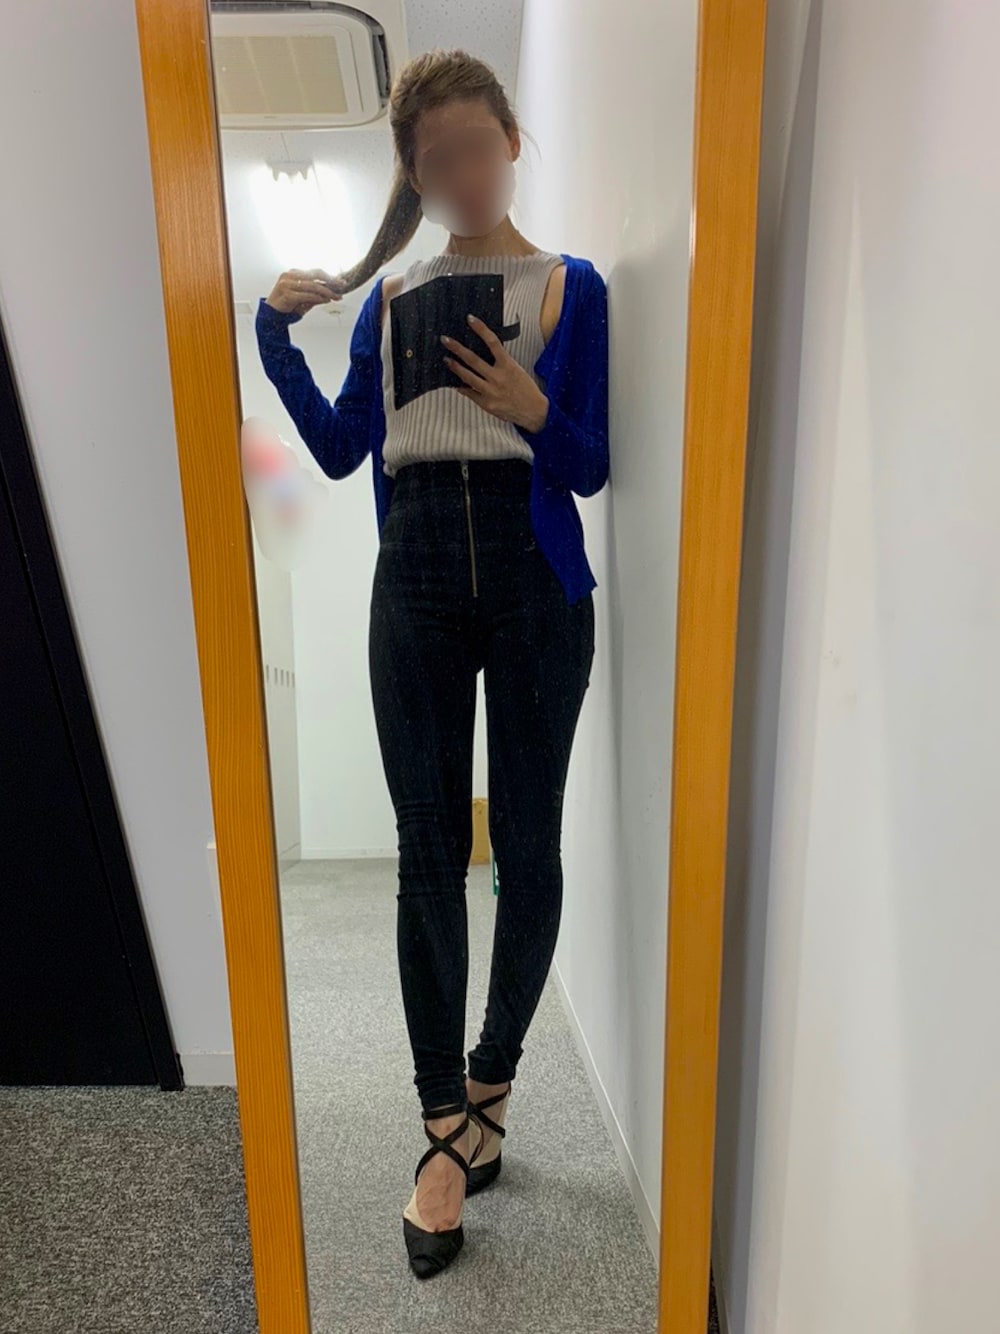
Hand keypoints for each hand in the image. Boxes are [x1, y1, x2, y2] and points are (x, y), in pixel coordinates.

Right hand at [265, 268, 345, 316]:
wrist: (270, 316)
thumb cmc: (286, 307)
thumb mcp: (304, 300)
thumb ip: (315, 296)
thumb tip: (330, 295)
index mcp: (294, 273)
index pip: (315, 272)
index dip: (330, 276)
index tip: (341, 282)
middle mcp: (290, 275)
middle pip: (315, 275)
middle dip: (331, 281)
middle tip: (342, 286)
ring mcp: (287, 284)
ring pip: (312, 285)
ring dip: (327, 292)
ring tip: (336, 297)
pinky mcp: (287, 294)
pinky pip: (306, 295)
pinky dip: (317, 298)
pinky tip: (325, 300)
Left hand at [441, 315, 548, 432]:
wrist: (534, 411)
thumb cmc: (526, 389)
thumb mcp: (516, 370)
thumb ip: (500, 362)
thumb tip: (484, 352)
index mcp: (508, 365)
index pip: (493, 342)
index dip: (481, 329)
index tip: (470, 319)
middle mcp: (498, 377)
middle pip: (473, 359)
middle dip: (457, 348)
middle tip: (445, 340)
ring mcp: (490, 391)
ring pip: (467, 376)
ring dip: (455, 367)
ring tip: (446, 359)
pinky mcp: (486, 404)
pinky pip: (469, 393)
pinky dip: (460, 387)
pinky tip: (454, 382)